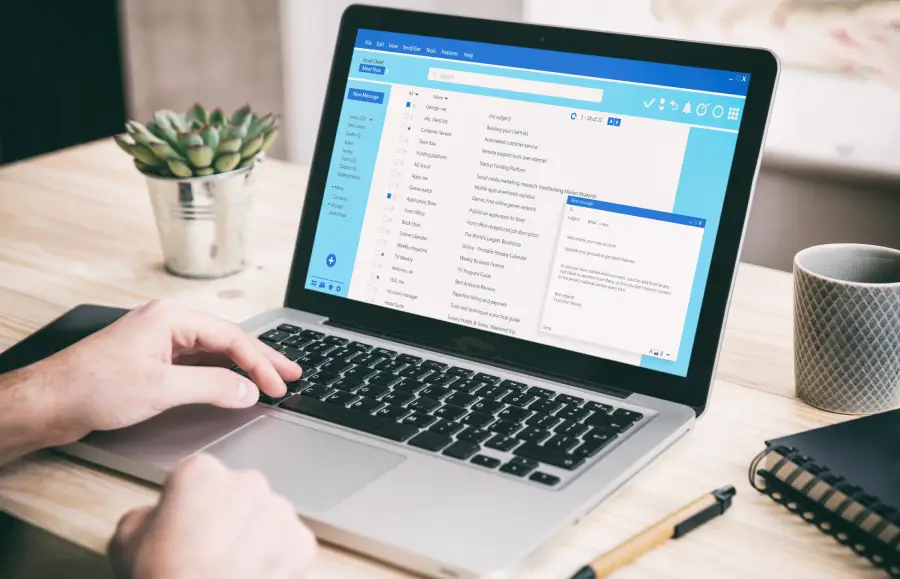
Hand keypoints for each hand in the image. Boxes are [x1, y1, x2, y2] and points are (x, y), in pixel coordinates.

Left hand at [37, 299, 300, 442]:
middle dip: (261, 358)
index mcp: (172, 318)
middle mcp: (168, 324)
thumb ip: (212, 388)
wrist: (49, 401)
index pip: (231, 338)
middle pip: (228, 340)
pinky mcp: (153, 362)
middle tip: (291, 373)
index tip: (278, 386)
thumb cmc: (92, 387)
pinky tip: (233, 386)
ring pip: (214, 353)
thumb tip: (248, 390)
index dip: (260, 364)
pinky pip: (197, 365)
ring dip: (243, 368)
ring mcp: (160, 343)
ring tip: (271, 380)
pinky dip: (220, 376)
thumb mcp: (161, 389)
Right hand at [109, 453, 316, 578]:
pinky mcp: (301, 541)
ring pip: (267, 518)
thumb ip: (147, 513)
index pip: (199, 478)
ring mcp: (279, 511)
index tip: (185, 526)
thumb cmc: (162, 578)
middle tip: (209, 550)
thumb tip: (158, 517)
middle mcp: (247, 481)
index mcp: (201, 472)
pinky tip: (254, 575)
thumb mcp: (126, 539)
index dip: (190, 505)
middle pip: (239, 494)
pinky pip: (290, 546)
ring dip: (255, 536)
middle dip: (229, 517)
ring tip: (232, 566)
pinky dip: (278, 559)